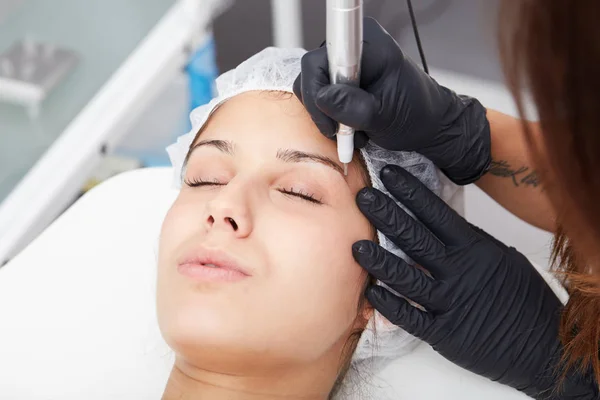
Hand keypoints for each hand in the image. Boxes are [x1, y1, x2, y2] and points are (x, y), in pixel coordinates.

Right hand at [294, 17, 490, 184]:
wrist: (429, 123)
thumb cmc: (416, 116)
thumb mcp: (384, 118)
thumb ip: (353, 107)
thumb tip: (322, 97)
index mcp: (368, 44)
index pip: (319, 62)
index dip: (318, 92)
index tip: (333, 121)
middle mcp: (355, 45)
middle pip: (312, 73)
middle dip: (323, 108)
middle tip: (342, 131)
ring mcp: (348, 61)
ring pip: (315, 87)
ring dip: (328, 115)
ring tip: (352, 130)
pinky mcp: (344, 76)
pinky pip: (322, 93)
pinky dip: (333, 114)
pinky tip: (351, 125)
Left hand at [352, 164, 597, 398]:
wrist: (543, 344)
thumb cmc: (522, 297)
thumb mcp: (501, 258)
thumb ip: (469, 241)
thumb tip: (438, 219)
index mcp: (474, 249)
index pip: (436, 214)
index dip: (411, 192)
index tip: (389, 174)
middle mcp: (459, 272)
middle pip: (415, 238)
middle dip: (387, 215)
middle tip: (363, 197)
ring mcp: (450, 303)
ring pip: (407, 277)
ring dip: (380, 261)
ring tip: (356, 246)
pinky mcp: (444, 333)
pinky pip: (410, 318)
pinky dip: (389, 306)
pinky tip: (371, 293)